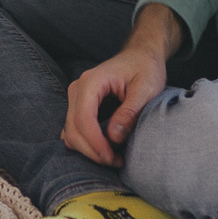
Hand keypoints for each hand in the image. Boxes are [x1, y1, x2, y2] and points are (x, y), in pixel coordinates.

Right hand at [61, 7, 182, 164]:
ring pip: (71, 133)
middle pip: (73, 129)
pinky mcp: (78, 106)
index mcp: (92, 81)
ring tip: (115, 157)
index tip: (112, 158)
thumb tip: (113, 137)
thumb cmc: (146, 68)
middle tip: (117, 161)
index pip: (83, 118)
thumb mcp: (147, 88)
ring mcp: (75, 97)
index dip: (95, 143)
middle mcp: (78, 88)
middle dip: (93, 151)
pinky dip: (86, 144)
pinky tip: (105, 149)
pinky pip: (74, 130)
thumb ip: (130, 111)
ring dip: (89, 150)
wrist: (141, 56)